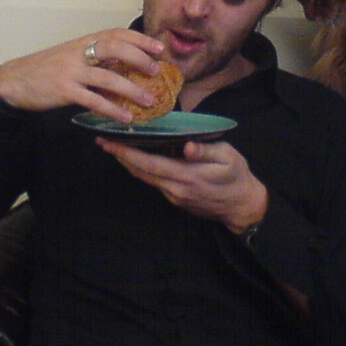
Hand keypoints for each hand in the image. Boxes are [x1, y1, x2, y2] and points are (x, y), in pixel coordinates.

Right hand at [0, 29, 168, 122]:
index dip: (140, 40)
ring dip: (132, 90)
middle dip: (139, 58)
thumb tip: (125, 65)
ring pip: (108, 78)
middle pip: (115, 48)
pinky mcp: (64, 90)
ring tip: (149, 101)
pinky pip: (94, 100)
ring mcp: (71, 71)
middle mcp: (79, 52)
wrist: (14, 80)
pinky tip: (125, 118)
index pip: (116, 33)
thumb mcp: (71, 55)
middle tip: (156, 72)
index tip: (159, 48)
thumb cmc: (46, 69)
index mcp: (83, 42)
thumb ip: (95, 58)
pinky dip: (112, 110)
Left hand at [96, 136, 267, 233]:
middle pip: (140, 172)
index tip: (110, 142)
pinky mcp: (175, 198)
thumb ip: (206, 151)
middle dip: (120, 156)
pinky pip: (154, 181)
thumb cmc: (236, 176)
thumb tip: (187, 147)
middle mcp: (175, 188)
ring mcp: (174, 196)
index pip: (148, 164)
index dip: (127, 153)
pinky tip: (137, 157)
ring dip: (128, 162)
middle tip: (103, 140)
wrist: (242, 205)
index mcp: (186, 176)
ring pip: (145, 178)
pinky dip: (141, 168)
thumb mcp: (228, 158)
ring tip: (114, 147)